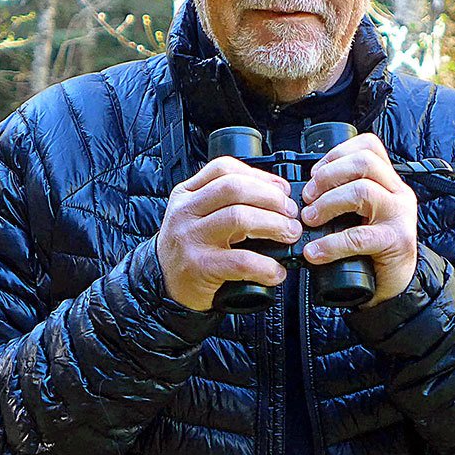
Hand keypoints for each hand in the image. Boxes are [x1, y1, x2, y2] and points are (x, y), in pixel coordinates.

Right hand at [156, 156, 302, 310]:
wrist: (163, 286)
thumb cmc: (189, 250)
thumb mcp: (198, 216)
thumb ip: (227, 203)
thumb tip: (278, 198)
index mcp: (187, 194)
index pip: (224, 169)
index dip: (260, 176)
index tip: (281, 189)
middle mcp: (186, 211)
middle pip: (235, 188)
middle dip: (272, 198)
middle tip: (291, 215)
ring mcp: (191, 238)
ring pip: (239, 217)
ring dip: (274, 225)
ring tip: (289, 235)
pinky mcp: (199, 267)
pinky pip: (241, 261)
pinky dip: (266, 266)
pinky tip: (275, 271)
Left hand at [299, 133, 417, 306]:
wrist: (393, 288)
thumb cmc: (371, 251)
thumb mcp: (360, 215)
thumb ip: (343, 196)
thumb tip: (306, 191)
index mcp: (388, 182)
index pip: (369, 146)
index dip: (336, 154)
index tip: (315, 173)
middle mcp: (398, 193)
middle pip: (364, 162)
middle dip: (328, 176)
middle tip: (308, 197)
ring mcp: (400, 216)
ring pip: (362, 190)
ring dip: (328, 203)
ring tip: (310, 220)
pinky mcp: (397, 241)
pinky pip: (359, 235)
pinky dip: (331, 243)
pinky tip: (315, 252)